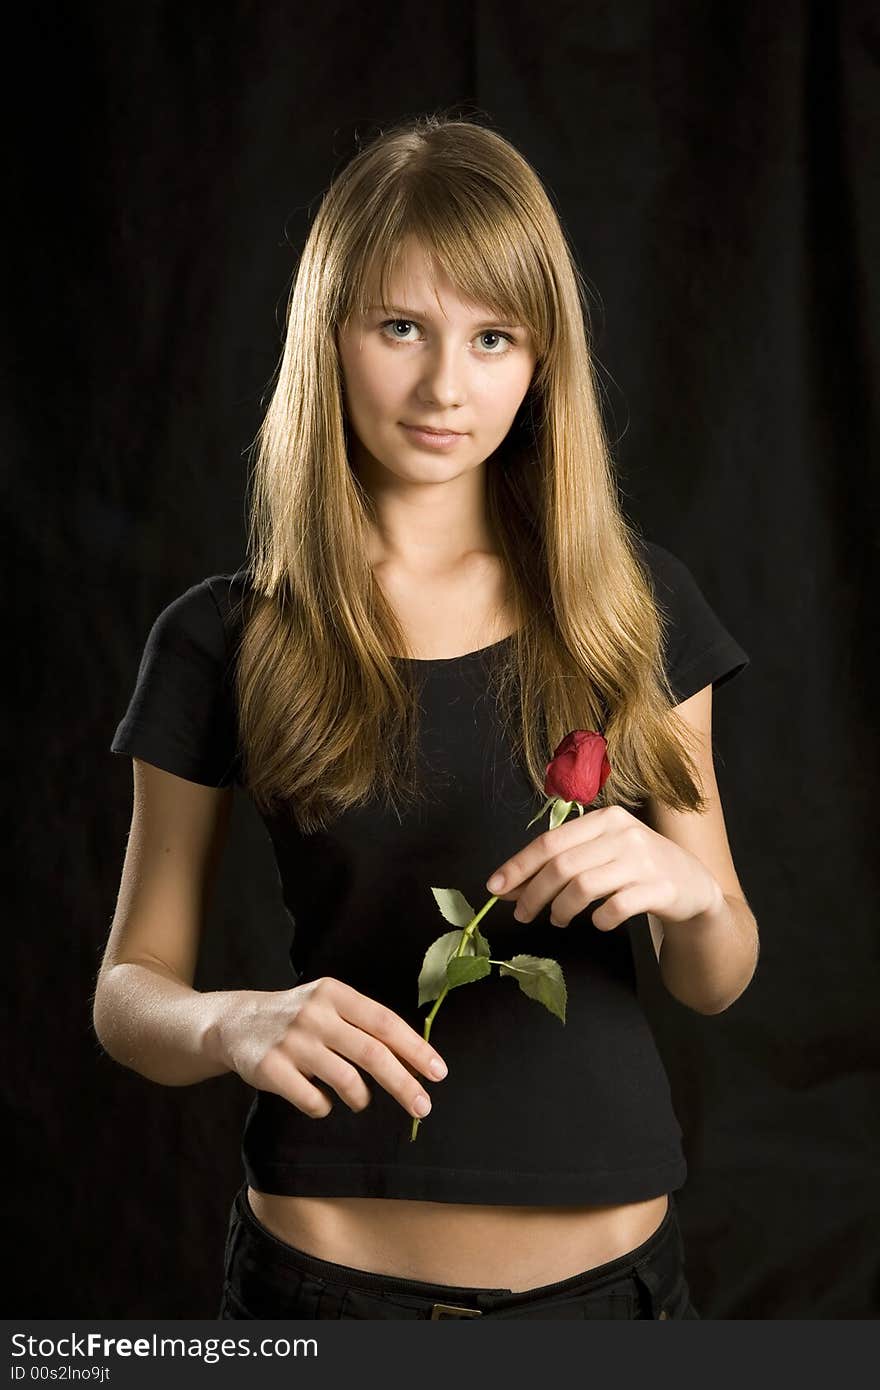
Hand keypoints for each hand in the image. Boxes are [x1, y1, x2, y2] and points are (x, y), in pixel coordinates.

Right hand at [216, 979, 447, 1121]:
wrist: (236, 1023)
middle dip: (403, 1084)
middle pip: (372, 1053)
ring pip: (346, 1080)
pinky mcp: (271, 1069)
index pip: (385, 1022)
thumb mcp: (329, 1004)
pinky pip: (314, 1101)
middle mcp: (314, 1014)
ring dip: (362, 1098)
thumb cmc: (298, 1017)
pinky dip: (325, 1107)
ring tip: (361, 1101)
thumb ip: (364, 1024)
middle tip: (423, 1107)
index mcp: (334, 994)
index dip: (415, 1049)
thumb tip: (416, 1059)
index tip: (438, 1073)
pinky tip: (321, 1101)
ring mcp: (292, 1042)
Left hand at [486, 804, 723, 930]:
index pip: (550, 841)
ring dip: (561, 909)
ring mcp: (643, 860)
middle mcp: (623, 834)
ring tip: (558, 920)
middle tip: (522, 914)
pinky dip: (599, 920)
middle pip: (561, 865)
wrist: (695, 886)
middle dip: (534, 893)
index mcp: (605, 819)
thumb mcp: (602, 855)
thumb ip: (560, 864)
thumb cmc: (638, 868)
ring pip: (582, 887)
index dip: (518, 866)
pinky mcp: (659, 888)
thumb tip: (507, 885)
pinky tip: (597, 923)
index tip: (494, 887)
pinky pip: (615, 907)